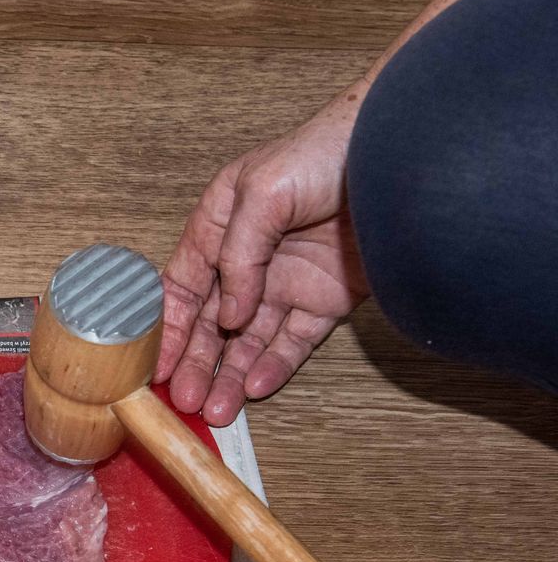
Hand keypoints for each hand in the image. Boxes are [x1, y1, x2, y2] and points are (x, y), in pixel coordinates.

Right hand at [155, 91, 370, 425]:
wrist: (405, 156)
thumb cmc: (326, 150)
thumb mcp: (261, 191)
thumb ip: (237, 255)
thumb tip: (230, 316)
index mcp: (219, 226)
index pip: (183, 286)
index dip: (169, 328)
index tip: (156, 365)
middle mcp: (250, 259)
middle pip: (214, 322)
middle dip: (198, 362)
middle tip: (184, 399)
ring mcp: (287, 282)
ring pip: (251, 339)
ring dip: (231, 374)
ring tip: (217, 410)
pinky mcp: (327, 299)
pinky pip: (295, 341)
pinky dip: (276, 365)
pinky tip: (256, 387)